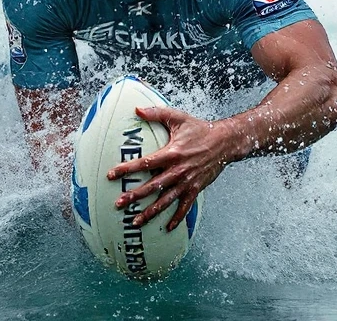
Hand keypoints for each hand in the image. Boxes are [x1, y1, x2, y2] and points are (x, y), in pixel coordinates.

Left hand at [106, 106, 242, 230]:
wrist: (225, 142)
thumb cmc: (199, 129)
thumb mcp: (178, 117)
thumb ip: (156, 113)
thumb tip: (136, 109)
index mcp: (171, 153)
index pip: (145, 163)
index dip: (127, 169)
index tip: (111, 175)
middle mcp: (178, 170)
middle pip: (152, 186)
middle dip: (134, 196)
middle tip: (118, 204)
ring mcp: (187, 182)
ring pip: (165, 201)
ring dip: (150, 212)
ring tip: (135, 222)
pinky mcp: (195, 188)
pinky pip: (185, 207)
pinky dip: (176, 218)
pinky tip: (167, 228)